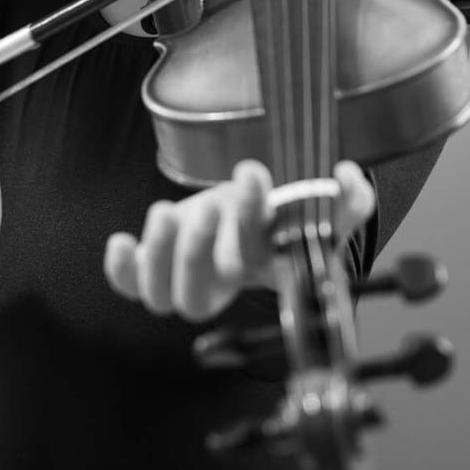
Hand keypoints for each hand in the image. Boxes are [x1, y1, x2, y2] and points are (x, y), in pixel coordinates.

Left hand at [104, 159, 376, 320]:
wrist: (250, 223)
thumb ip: (348, 198)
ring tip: (166, 212)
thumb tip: (348, 176)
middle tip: (207, 207)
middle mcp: (220, 281)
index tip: (252, 171)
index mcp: (260, 270)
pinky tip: (121, 239)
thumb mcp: (317, 208)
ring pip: (162, 298)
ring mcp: (184, 277)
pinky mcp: (154, 266)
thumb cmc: (280, 218)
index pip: (256, 260)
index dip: (251, 218)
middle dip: (198, 250)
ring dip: (160, 256)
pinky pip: (130, 287)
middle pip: (201, 296)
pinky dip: (121, 270)